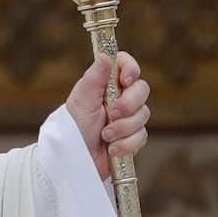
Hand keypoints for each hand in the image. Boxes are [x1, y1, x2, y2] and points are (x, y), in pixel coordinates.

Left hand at [65, 51, 151, 179]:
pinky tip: (113, 149)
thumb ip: (94, 78)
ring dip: (123, 128)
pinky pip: (142, 136)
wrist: (76, 160)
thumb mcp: (81, 101)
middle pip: (142, 89)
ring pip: (144, 115)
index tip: (124, 81)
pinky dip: (127, 144)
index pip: (127, 65)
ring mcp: (129, 117)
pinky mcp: (133, 137)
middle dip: (128, 104)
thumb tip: (105, 56)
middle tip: (112, 114)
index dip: (131, 69)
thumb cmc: (74, 128)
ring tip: (105, 136)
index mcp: (107, 84)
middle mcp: (120, 97)